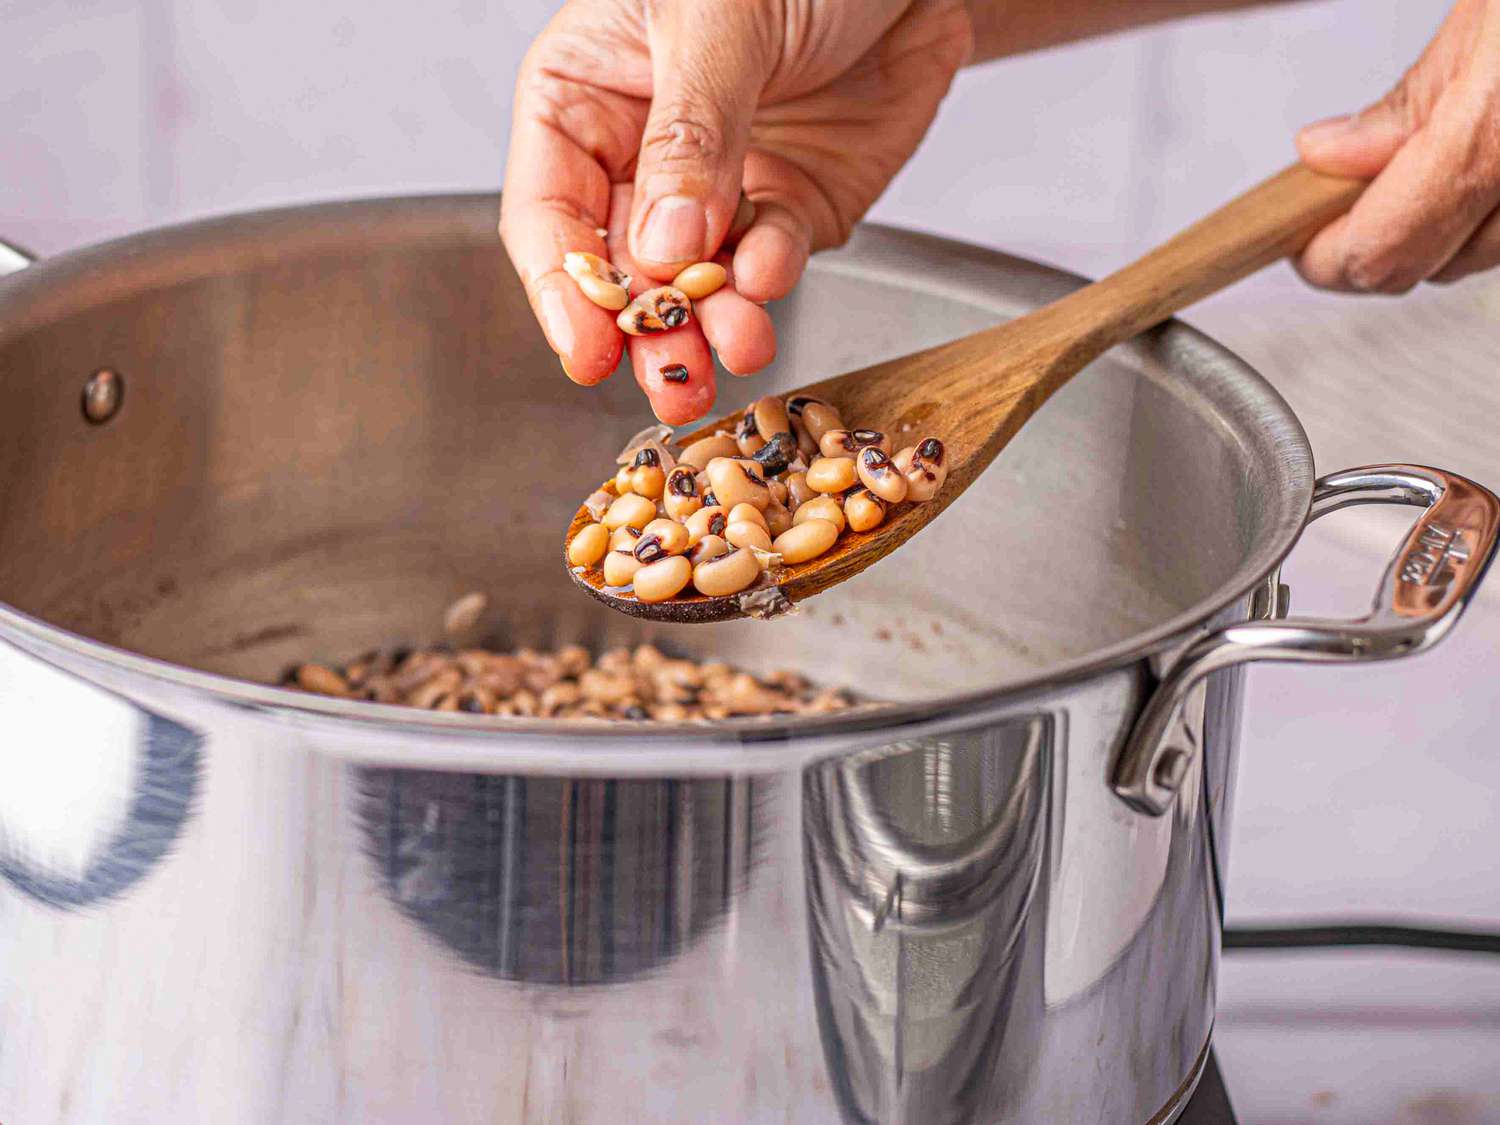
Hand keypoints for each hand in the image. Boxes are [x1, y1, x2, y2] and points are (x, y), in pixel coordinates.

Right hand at [499, 0, 972, 423]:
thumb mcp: (721, 14)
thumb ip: (689, 132)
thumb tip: (661, 243)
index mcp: (584, 92)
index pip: (547, 209)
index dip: (564, 288)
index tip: (588, 349)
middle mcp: (640, 150)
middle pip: (619, 267)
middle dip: (646, 326)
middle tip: (670, 376)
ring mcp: (716, 186)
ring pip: (695, 282)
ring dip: (712, 322)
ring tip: (736, 343)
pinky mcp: (789, 208)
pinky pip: (769, 261)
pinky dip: (771, 278)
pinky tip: (771, 275)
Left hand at [1296, 0, 1499, 291]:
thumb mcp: (1486, 15)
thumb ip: (1411, 100)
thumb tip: (1327, 156)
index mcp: (1496, 137)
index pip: (1382, 253)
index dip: (1325, 258)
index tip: (1295, 239)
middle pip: (1430, 268)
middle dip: (1371, 243)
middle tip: (1329, 203)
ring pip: (1484, 256)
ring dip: (1433, 229)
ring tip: (1403, 171)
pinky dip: (1489, 209)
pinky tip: (1471, 167)